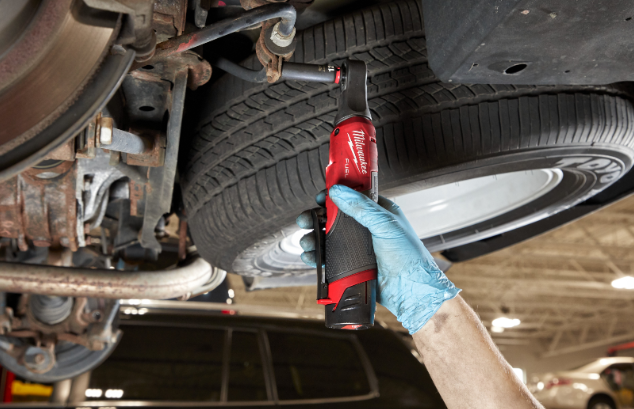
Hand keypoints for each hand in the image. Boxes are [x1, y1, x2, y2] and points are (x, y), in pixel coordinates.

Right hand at [297, 185, 459, 333]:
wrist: (411, 290)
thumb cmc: (408, 256)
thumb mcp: (385, 224)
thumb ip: (361, 207)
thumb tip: (338, 190)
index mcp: (377, 213)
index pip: (352, 197)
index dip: (334, 196)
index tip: (319, 197)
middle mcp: (366, 228)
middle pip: (334, 218)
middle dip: (316, 218)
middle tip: (305, 220)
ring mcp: (357, 248)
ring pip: (328, 238)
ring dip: (314, 237)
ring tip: (307, 241)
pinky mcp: (351, 266)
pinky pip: (329, 258)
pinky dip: (317, 257)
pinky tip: (310, 257)